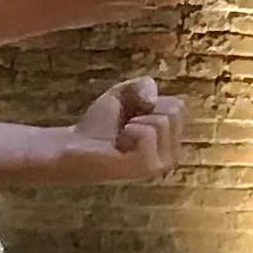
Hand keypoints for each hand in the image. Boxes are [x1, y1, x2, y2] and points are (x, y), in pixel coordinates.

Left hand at [56, 77, 184, 184]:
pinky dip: (129, 132)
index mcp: (171, 139)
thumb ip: (143, 85)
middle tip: (124, 126)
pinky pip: (147, 133)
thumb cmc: (99, 125)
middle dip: (143, 110)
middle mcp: (172, 154)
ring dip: (134, 122)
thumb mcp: (124, 94)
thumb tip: (151, 100)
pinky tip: (118, 146)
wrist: (73, 147)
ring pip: (161, 121)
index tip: (131, 114)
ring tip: (120, 137)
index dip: (149, 102)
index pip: (178, 105)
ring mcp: (161, 163)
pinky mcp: (147, 167)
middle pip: (174, 111)